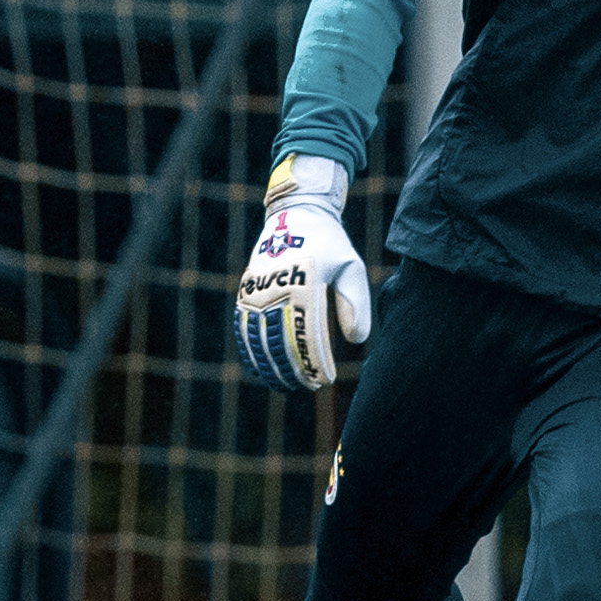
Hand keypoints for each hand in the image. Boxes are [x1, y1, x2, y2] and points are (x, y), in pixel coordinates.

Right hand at [233, 155, 371, 392]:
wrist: (295, 214)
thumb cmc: (330, 244)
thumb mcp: (351, 267)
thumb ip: (355, 303)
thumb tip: (357, 340)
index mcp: (305, 279)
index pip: (308, 330)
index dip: (315, 359)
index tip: (326, 378)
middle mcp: (276, 284)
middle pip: (280, 337)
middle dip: (294, 367)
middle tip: (309, 386)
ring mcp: (257, 287)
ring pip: (258, 336)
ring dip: (271, 364)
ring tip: (286, 384)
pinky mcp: (247, 289)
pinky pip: (243, 325)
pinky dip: (250, 349)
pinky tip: (260, 368)